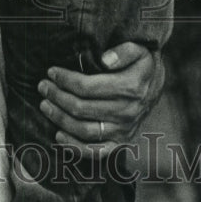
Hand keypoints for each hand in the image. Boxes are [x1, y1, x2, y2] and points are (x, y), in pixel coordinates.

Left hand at [38, 42, 163, 158]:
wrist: (157, 84)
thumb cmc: (141, 63)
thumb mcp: (139, 49)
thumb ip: (123, 51)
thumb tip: (105, 60)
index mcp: (129, 88)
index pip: (87, 87)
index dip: (65, 80)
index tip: (51, 72)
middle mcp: (126, 112)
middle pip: (81, 108)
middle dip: (57, 97)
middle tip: (43, 87)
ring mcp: (124, 130)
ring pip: (84, 130)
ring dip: (60, 119)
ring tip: (45, 105)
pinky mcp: (121, 142)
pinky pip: (96, 152)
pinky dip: (75, 148)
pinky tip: (58, 136)